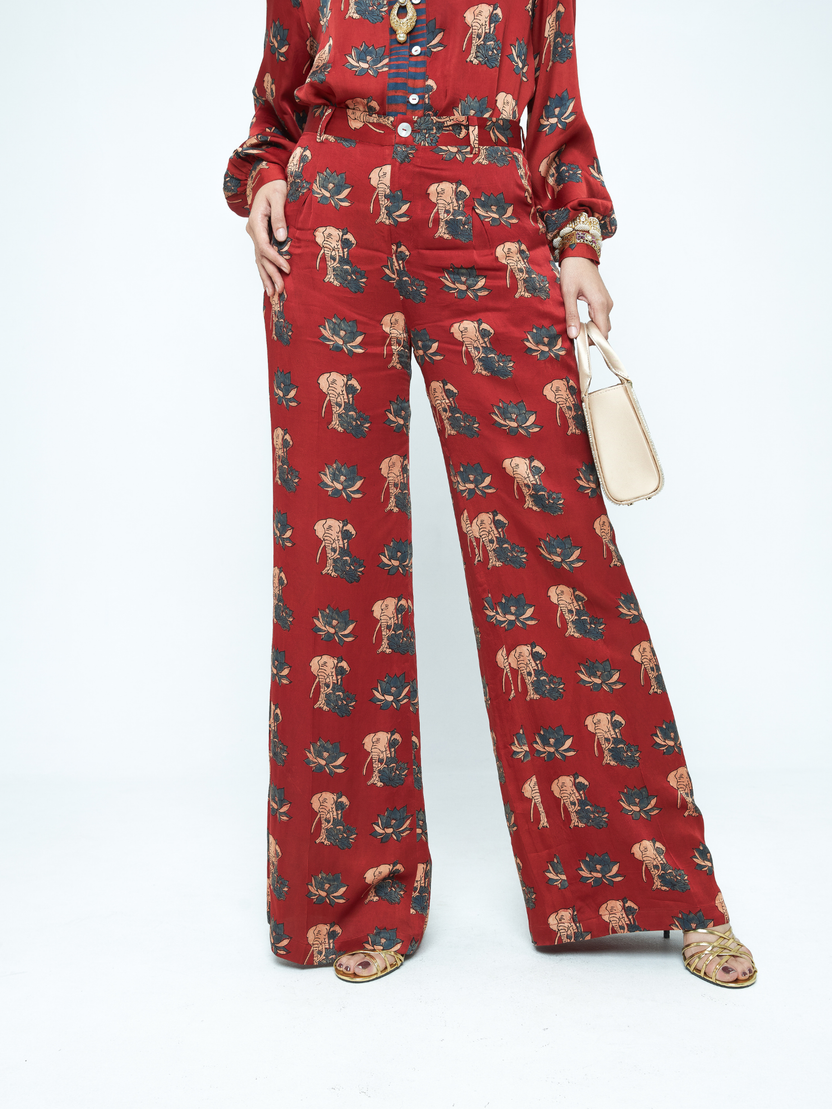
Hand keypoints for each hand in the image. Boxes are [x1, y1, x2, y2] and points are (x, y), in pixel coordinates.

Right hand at [246, 180, 291, 297]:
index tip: (287, 268)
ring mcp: (256, 235)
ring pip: (260, 260)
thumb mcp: (279, 197)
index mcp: (256, 221)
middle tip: (280, 290)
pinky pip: (262, 257)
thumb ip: (279, 217)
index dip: (275, 259)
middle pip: (261, 257)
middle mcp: (253, 231)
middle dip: (271, 274)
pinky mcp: (261, 238)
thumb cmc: (275, 186)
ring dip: (266, 277)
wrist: (268, 181)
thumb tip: (281, 237)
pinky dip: (265, 270)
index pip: (264, 246)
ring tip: (273, 294)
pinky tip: (269, 283)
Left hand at [559, 255, 613, 341]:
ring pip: (602, 325)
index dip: (592, 341)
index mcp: (600, 304)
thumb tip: (574, 334)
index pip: (602, 333)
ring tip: (575, 328)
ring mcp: (606, 302)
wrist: (579, 254)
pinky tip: (579, 322)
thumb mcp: (568, 293)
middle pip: (603, 331)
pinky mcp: (603, 301)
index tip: (578, 342)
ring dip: (590, 330)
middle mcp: (607, 305)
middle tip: (574, 336)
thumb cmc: (573, 270)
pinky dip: (591, 323)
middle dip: (590, 337)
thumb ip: (571, 315)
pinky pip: (600, 318)